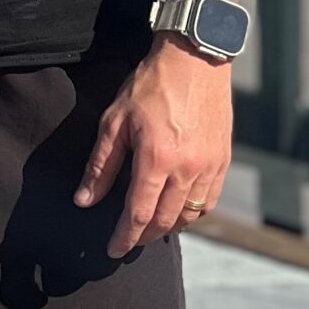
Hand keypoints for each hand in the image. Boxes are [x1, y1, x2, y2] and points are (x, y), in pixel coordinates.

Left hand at [73, 38, 232, 257]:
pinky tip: (179, 212)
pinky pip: (209, 200)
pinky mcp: (223, 159)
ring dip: (168, 228)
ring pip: (190, 214)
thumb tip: (85, 200)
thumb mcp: (115, 121)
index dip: (124, 237)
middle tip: (129, 242)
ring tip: (150, 230)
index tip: (113, 250)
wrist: (195, 57)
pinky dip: (193, 213)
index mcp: (157, 159)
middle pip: (165, 220)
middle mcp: (187, 168)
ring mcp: (210, 165)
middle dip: (144, 237)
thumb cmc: (150, 85)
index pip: (138, 214)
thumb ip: (101, 166)